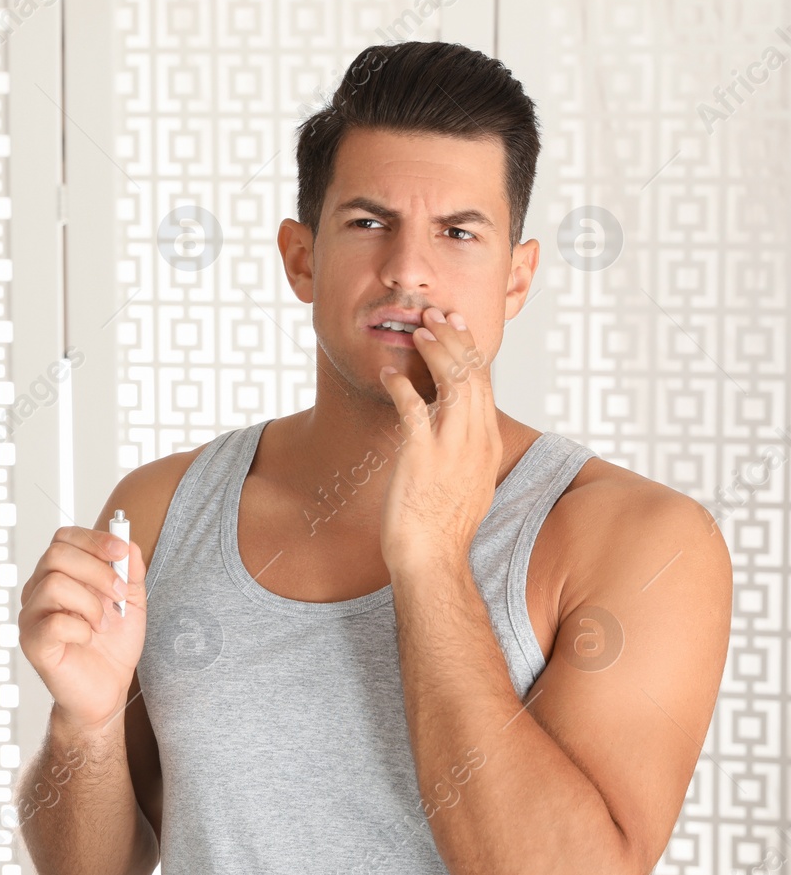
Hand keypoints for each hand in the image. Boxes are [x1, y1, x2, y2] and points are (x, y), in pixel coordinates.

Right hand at [18, 526, 145, 733]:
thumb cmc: (112, 647)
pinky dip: (81, 629)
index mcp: (58, 575)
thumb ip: (130, 572)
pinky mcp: (32, 643)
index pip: (64, 538)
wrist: (107, 692)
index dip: (94, 539)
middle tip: (119, 595)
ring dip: (90, 603)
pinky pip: (53, 622)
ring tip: (102, 624)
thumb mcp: (131, 603)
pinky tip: (87, 639)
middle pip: (56, 554)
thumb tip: (128, 543)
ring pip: (54, 584)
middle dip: (97, 570)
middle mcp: (38, 590)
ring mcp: (31, 616)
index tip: (122, 551)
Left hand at [378, 306, 502, 573]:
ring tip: (417, 330)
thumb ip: (465, 450)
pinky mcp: (422, 455)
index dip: (470, 350)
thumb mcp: (467, 482)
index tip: (455, 327)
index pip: (485, 383)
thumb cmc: (441, 525)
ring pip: (453, 380)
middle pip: (473, 372)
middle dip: (454, 336)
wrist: (432, 559)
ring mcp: (451, 447)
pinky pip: (413, 407)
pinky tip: (388, 375)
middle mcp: (476, 440)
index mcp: (488, 444)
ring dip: (434, 349)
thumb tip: (456, 429)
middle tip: (436, 315)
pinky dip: (400, 385)